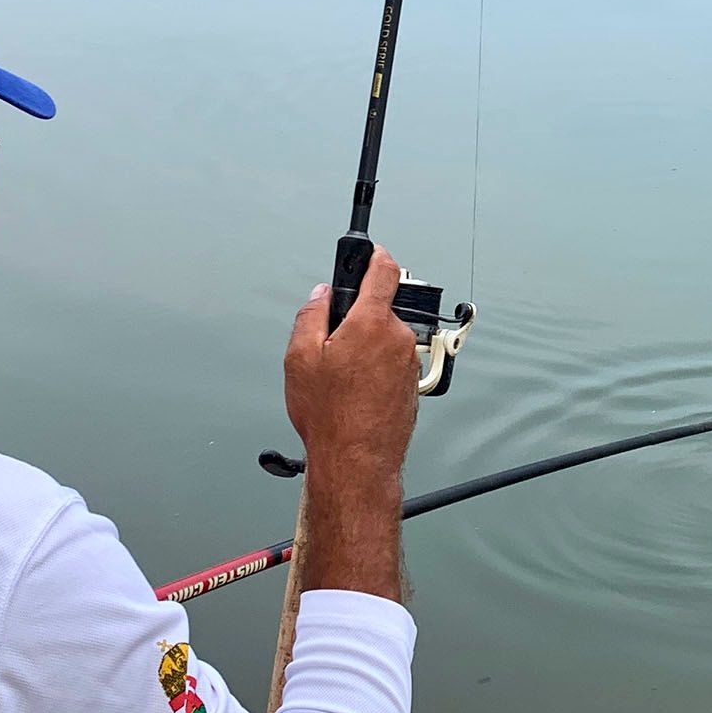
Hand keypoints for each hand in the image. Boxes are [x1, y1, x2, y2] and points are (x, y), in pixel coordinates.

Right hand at [284, 247, 418, 482]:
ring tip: (340, 379)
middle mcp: (398, 338)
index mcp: (372, 323)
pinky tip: (354, 393)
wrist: (357, 461)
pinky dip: (373, 369)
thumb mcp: (300, 358)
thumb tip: (321, 295)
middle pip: (379, 309)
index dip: (375, 255)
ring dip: (364, 348)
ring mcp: (408, 362)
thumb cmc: (330, 416)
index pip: (383, 271)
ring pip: (384, 339)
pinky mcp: (411, 384)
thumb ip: (312, 315)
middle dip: (356, 318)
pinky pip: (390, 363)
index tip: (370, 251)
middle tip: (331, 344)